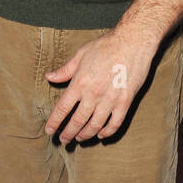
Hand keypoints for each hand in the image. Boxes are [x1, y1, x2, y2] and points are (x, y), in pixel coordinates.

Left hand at [44, 29, 155, 143]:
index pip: (62, 108)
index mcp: (80, 83)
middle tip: (63, 140)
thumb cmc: (106, 45)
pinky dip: (107, 132)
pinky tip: (101, 134)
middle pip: (77, 121)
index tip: (50, 130)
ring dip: (85, 135)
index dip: (55, 122)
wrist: (133, 42)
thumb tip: (49, 77)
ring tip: (79, 139)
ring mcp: (110, 100)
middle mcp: (93, 94)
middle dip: (68, 133)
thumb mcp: (81, 54)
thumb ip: (65, 70)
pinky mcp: (125, 102)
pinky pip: (115, 123)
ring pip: (95, 125)